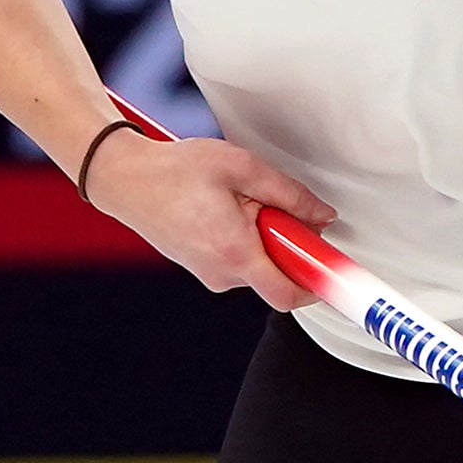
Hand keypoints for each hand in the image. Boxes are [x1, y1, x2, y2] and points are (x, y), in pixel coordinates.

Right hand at [88, 133, 336, 309]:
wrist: (124, 180)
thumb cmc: (175, 171)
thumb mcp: (242, 167)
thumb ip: (289, 194)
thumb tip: (323, 216)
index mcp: (235, 252)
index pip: (290, 295)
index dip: (320, 286)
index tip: (338, 274)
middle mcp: (222, 273)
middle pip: (279, 274)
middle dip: (287, 244)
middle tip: (269, 207)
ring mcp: (209, 274)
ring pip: (259, 265)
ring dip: (262, 238)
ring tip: (234, 202)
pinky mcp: (201, 267)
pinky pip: (239, 260)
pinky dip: (244, 239)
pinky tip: (221, 209)